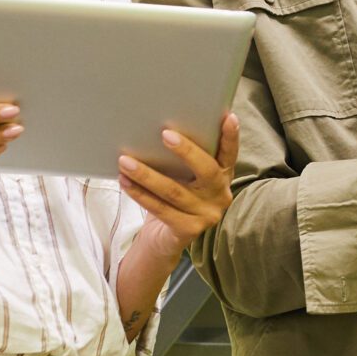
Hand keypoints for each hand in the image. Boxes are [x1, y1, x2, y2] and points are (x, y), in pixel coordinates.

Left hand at [118, 113, 239, 249]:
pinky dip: (140, 194)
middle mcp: (220, 195)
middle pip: (206, 170)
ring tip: (126, 160)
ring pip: (174, 191)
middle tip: (165, 134)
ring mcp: (207, 215)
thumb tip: (162, 128)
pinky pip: (160, 209)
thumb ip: (186, 159)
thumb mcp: (187, 177)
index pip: (230, 154)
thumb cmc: (176, 196)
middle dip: (186, 150)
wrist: (166, 238)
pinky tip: (125, 182)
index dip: (231, 136)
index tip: (229, 117)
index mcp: (223, 176)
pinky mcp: (189, 230)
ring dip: (147, 174)